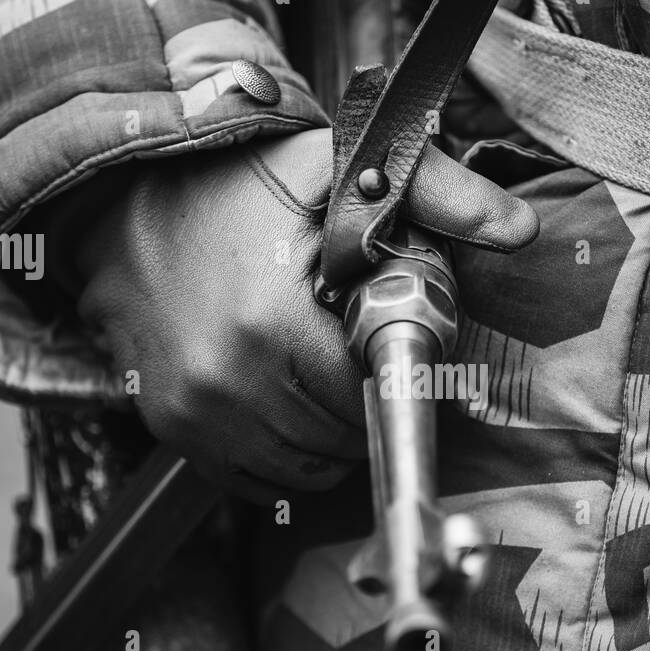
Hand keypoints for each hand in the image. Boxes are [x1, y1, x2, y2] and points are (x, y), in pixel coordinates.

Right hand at [72, 128, 537, 502]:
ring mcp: (193, 412)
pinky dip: (285, 455)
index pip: (375, 398)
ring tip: (318, 372)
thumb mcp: (340, 170)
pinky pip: (257, 480)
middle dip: (364, 401)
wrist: (127, 194)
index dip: (396, 369)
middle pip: (343, 439)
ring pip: (306, 468)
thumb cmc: (243, 181)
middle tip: (352, 349)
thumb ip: (438, 196)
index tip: (387, 338)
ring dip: (330, 434)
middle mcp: (227, 381)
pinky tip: (284, 400)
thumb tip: (522, 229)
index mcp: (273, 323)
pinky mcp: (171, 427)